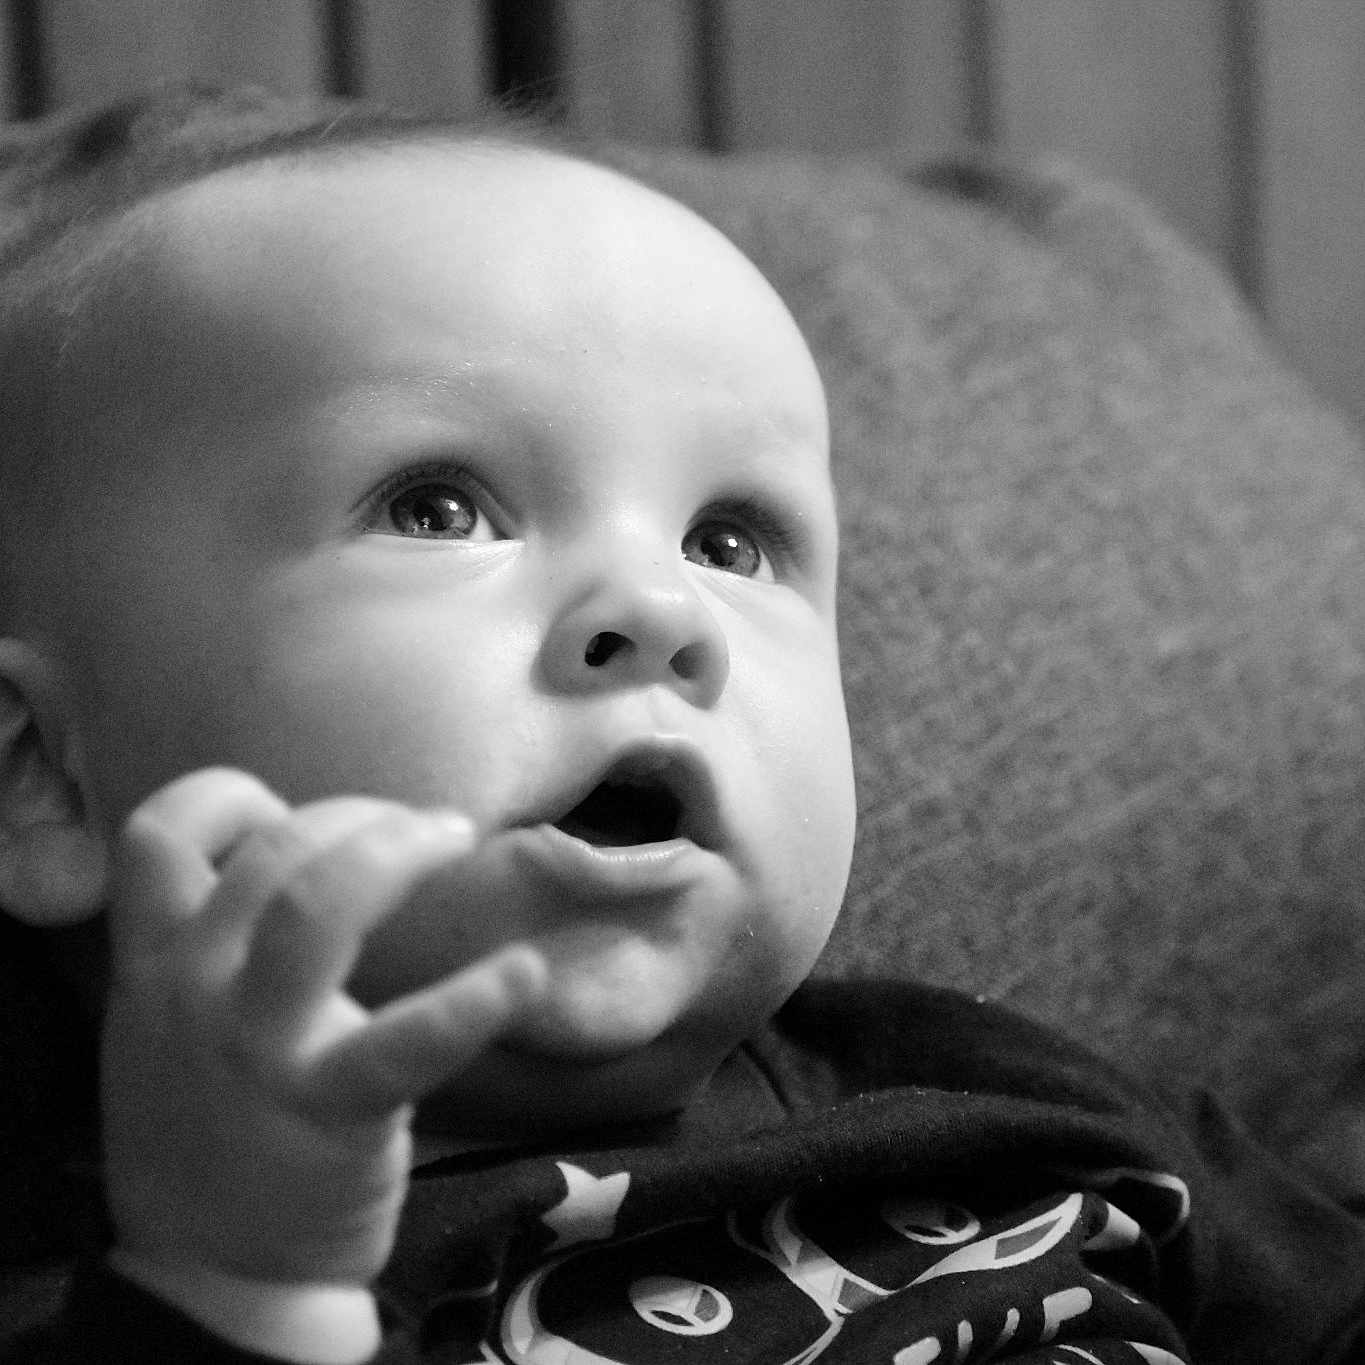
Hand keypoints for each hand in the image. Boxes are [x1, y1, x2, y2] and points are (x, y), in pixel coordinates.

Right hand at [101, 768, 545, 1296]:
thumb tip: (307, 850)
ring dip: (396, 851)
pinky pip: (404, 1042)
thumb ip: (215, 941)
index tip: (288, 815)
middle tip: (424, 828)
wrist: (213, 1275)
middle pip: (273, 852)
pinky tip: (521, 975)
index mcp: (154, 966)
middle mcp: (192, 993)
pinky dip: (471, 1001)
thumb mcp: (174, 1023)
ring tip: (454, 837)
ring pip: (315, 907)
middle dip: (359, 814)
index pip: (157, 834)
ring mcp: (259, 1049)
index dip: (228, 799)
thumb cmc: (215, 1127)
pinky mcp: (331, 1107)